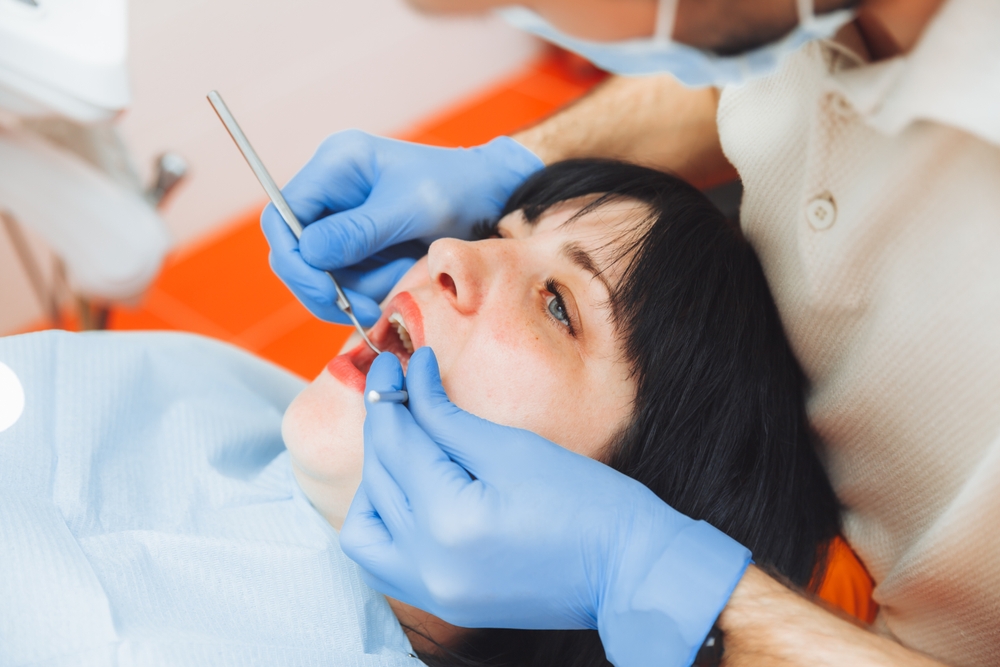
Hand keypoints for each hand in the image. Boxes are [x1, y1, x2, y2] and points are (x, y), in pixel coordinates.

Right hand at [261, 131, 541, 324]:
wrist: (492, 198)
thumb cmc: (458, 190)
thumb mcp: (412, 209)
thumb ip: (361, 231)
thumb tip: (308, 252)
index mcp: (337, 164)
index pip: (281, 216)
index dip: (293, 258)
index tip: (325, 291)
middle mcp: (332, 191)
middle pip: (294, 251)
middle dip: (325, 285)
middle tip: (361, 308)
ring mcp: (344, 220)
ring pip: (321, 273)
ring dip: (357, 289)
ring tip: (401, 278)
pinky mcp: (360, 245)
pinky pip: (348, 280)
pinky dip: (371, 289)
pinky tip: (401, 279)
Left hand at [341, 349, 751, 666]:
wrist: (628, 571)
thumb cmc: (588, 505)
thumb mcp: (512, 448)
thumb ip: (446, 416)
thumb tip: (408, 379)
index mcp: (447, 520)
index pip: (398, 442)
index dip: (392, 392)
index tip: (397, 358)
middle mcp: (427, 565)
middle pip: (378, 479)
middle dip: (384, 425)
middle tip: (398, 385)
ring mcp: (432, 592)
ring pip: (366, 527)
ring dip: (376, 479)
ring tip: (404, 444)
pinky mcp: (443, 602)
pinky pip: (385, 561)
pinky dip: (383, 523)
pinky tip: (406, 492)